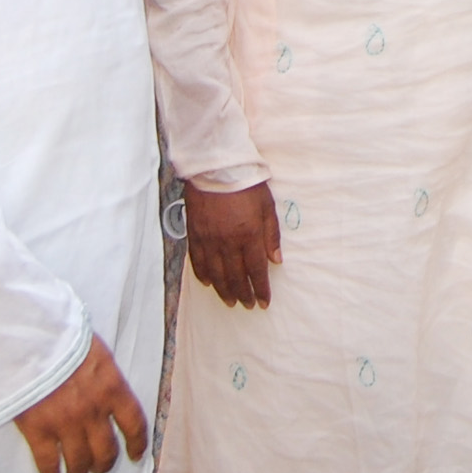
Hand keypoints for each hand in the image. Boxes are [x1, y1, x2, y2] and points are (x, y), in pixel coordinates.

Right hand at [12, 335, 146, 472]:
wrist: (27, 339)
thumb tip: (109, 392)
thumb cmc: (63, 339)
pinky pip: (48, 461)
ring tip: (77, 472)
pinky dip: (50, 472)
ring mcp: (65, 422)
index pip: (134, 424)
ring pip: (79, 461)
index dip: (137, 444)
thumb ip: (106, 377)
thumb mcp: (97, 353)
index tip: (135, 454)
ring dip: (79, 471)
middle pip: (106, 450)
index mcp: (112, 387)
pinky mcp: (38, 429)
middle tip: (99, 466)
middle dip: (104, 463)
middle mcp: (93, 410)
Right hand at [184, 180, 280, 308]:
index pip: (256, 270)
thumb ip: (271, 235)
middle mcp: (228, 242)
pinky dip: (203, 275)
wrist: (215, 167)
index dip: (260, 289)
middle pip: (235, 276)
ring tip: (229, 301)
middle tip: (247, 305)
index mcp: (249, 234)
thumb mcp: (267, 206)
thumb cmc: (246, 183)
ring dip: (223, 290)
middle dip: (243, 294)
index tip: (264, 302)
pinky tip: (208, 283)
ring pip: (216, 274)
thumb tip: (276, 260)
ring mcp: (209, 239)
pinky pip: (198, 261)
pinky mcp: (195, 234)